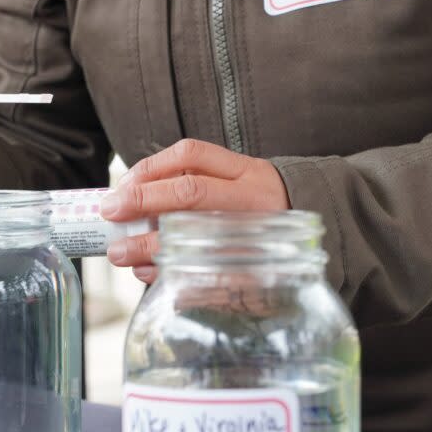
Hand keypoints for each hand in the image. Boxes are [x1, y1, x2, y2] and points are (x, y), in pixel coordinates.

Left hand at [101, 139, 290, 282]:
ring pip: (195, 235)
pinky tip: (150, 274)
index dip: (149, 171)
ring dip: (150, 246)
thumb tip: (129, 196)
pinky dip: (173, 274)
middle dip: (143, 204)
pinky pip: (208, 274)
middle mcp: (254, 198)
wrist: (321, 229)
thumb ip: (194, 182)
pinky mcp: (257, 270)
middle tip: (110, 217)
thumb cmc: (259, 207)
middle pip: (191, 194)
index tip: (119, 190)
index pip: (191, 157)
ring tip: (121, 253)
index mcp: (246, 172)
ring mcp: (257, 234)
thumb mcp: (237, 181)